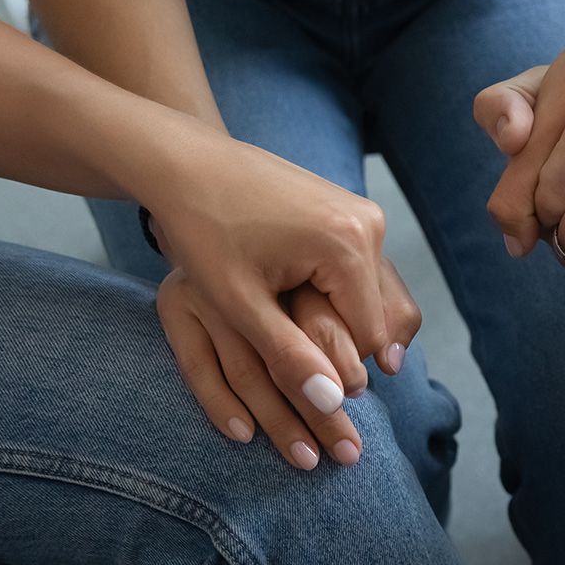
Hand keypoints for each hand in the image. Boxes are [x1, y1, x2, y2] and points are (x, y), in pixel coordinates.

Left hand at [145, 128, 419, 461]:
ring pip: (372, 296)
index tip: (291, 372)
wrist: (186, 160)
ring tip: (290, 325)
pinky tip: (298, 301)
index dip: (334, 369)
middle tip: (286, 348)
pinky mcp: (351, 209)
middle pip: (379, 317)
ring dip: (340, 322)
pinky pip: (361, 272)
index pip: (369, 338)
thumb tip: (334, 405)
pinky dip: (338, 296)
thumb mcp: (239, 303)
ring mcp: (363, 212)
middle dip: (341, 346)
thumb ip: (290, 356)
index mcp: (348, 245)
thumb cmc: (203, 230)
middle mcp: (369, 222)